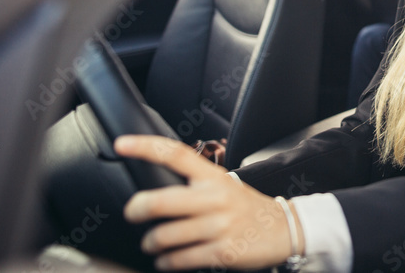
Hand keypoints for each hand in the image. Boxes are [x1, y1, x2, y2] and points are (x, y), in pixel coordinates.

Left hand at [115, 135, 301, 270]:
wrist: (282, 229)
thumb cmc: (246, 207)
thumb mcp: (225, 185)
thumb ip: (195, 183)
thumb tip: (154, 190)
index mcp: (214, 177)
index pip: (176, 155)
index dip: (146, 147)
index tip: (122, 144)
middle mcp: (216, 198)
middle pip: (160, 201)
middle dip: (136, 210)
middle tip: (132, 213)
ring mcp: (219, 226)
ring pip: (164, 236)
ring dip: (150, 243)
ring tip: (153, 243)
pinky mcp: (221, 252)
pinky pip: (178, 259)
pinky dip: (165, 262)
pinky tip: (167, 260)